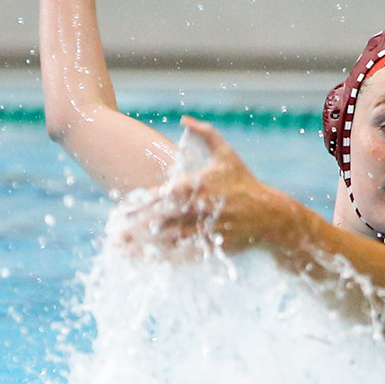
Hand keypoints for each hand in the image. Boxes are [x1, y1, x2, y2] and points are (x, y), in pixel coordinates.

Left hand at [127, 118, 306, 256]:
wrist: (270, 214)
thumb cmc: (245, 182)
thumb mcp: (227, 154)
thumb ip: (205, 134)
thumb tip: (184, 119)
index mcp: (197, 185)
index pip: (161, 195)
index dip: (139, 204)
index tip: (120, 210)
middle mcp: (198, 208)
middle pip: (160, 220)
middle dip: (136, 228)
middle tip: (114, 234)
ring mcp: (204, 229)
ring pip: (169, 240)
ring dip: (145, 247)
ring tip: (124, 252)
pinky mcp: (211, 246)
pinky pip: (184, 254)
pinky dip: (164, 260)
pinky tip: (149, 264)